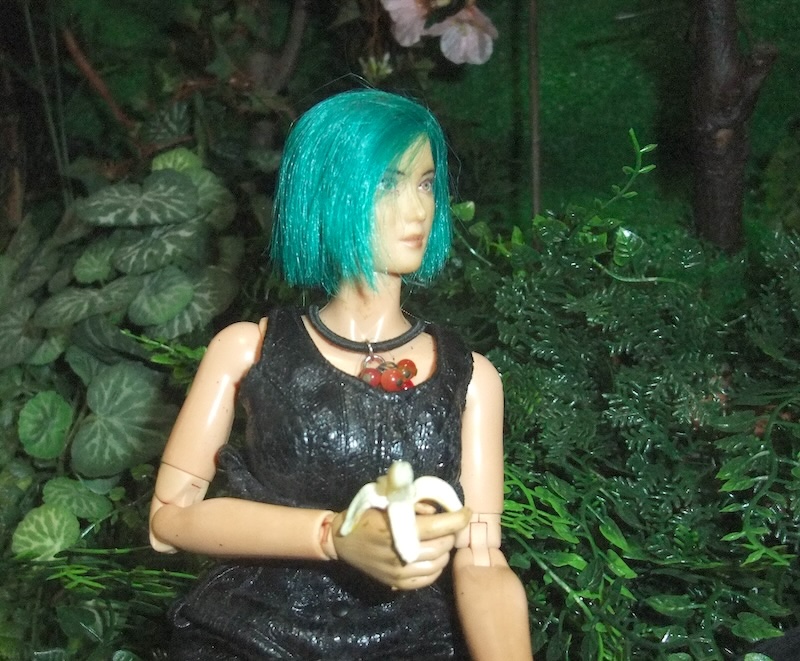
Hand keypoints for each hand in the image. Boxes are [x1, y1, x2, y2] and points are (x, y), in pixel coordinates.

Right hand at [331, 506, 470, 589]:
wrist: (341, 542)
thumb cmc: (365, 515)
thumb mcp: (385, 498)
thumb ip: (412, 502)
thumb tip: (438, 508)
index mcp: (395, 529)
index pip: (438, 527)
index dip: (457, 519)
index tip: (466, 511)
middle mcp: (399, 554)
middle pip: (442, 546)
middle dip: (451, 534)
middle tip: (449, 525)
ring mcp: (399, 572)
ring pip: (439, 563)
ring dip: (445, 550)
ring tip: (440, 539)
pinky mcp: (398, 584)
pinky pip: (429, 578)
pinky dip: (436, 566)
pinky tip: (432, 555)